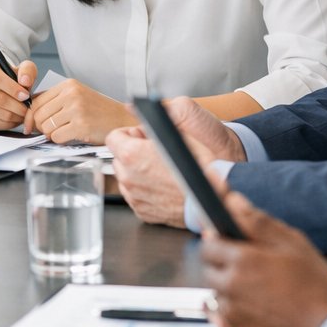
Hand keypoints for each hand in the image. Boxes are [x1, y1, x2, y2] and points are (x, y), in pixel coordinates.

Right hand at [0, 58, 34, 129]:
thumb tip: (25, 81)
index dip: (13, 89)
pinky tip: (15, 117)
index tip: (25, 95)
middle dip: (18, 105)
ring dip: (16, 115)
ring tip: (23, 112)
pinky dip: (10, 123)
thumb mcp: (22, 68)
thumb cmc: (11, 79)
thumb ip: (27, 70)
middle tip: (28, 107)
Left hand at [23, 79, 132, 143]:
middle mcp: (71, 94)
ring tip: (65, 132)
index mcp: (68, 85)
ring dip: (52, 134)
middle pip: (38, 115)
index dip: (29, 116)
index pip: (36, 101)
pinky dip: (61, 140)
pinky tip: (72, 136)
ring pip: (46, 127)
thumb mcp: (77, 97)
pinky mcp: (81, 125)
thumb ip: (55, 101)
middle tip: (51, 132)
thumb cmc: (99, 112)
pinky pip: (57, 137)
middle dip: (41, 127)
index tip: (29, 126)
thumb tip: (30, 115)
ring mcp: (76, 109)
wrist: (122, 120)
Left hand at [105, 97, 242, 225]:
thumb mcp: (178, 135)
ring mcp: (134, 196)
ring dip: (137, 172)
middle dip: (133, 153)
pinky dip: (144, 190)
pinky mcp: (141, 211)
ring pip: (126, 177)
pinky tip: (162, 186)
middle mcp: (128, 176)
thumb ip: (153, 126)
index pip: (114, 137)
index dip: (130, 134)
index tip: (141, 137)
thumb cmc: (199, 169)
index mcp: (132, 154)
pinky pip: (136, 195)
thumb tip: (140, 116)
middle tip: (154, 153)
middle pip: (119, 157)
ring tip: (160, 171)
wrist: (213, 200)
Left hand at [201, 189, 326, 326]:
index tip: (231, 245)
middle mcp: (230, 290)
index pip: (208, 245)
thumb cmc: (318, 289)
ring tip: (262, 295)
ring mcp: (232, 317)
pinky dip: (238, 317)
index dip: (220, 243)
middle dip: (225, 268)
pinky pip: (227, 323)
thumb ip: (257, 222)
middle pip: (210, 272)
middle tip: (254, 271)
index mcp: (241, 262)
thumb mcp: (293, 244)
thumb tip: (232, 200)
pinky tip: (262, 314)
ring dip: (232, 294)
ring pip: (218, 298)